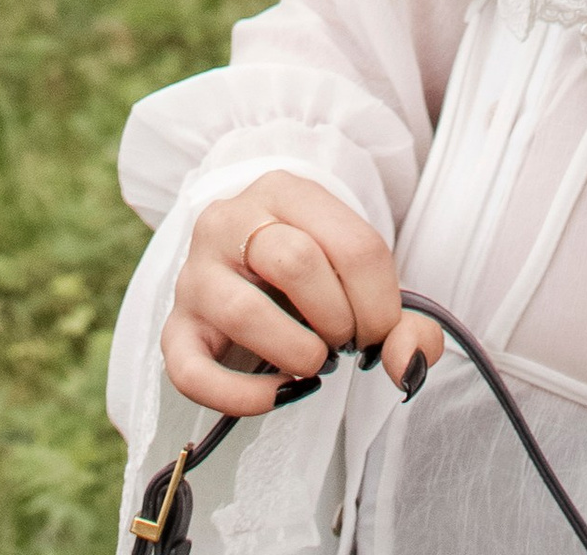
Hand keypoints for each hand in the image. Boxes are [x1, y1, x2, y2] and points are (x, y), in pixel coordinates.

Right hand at [161, 168, 447, 416]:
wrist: (243, 272)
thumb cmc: (310, 275)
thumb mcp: (357, 277)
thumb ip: (403, 321)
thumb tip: (410, 362)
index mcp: (285, 191)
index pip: (354, 245)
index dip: (381, 305)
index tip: (378, 331)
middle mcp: (231, 220)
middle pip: (297, 263)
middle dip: (338, 319)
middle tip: (344, 342)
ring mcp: (195, 274)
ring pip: (245, 311)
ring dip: (296, 352)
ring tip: (313, 363)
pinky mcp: (175, 329)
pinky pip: (193, 371)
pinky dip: (240, 396)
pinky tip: (276, 396)